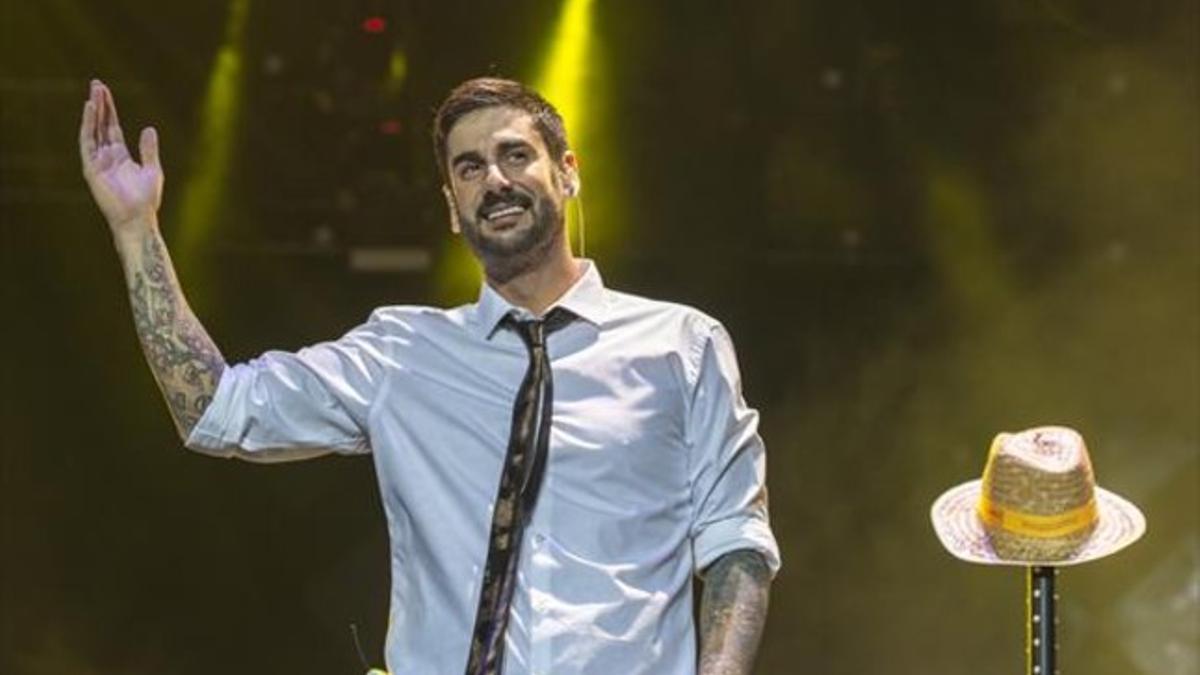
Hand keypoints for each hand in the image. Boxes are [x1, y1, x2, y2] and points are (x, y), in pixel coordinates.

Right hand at [79, 79, 163, 234]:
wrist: (138, 219)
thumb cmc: (146, 200)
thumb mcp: (152, 170)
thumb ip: (149, 149)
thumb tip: (149, 128)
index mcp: (121, 156)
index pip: (112, 127)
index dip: (109, 110)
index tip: (105, 92)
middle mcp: (107, 156)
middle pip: (100, 125)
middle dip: (99, 105)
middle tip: (96, 84)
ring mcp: (97, 161)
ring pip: (93, 130)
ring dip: (93, 111)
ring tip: (94, 92)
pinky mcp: (91, 168)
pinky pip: (87, 142)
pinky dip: (87, 125)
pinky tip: (90, 109)